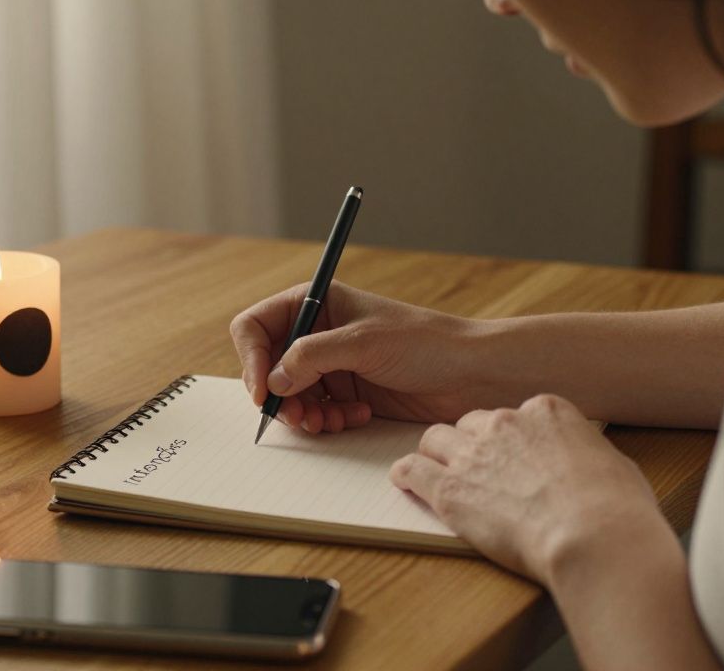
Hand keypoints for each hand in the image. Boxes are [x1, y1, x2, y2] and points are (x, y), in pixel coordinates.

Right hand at [230, 281, 493, 431]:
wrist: (472, 374)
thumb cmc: (427, 343)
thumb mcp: (363, 342)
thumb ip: (311, 356)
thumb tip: (274, 380)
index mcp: (317, 302)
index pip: (257, 325)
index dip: (251, 358)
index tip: (262, 391)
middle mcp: (319, 332)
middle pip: (268, 366)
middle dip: (279, 395)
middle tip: (297, 417)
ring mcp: (333, 364)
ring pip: (290, 395)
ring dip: (303, 413)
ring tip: (328, 421)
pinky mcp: (348, 392)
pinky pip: (317, 411)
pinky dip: (328, 420)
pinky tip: (356, 417)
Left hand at [389, 394, 663, 582]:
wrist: (594, 536)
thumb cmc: (616, 509)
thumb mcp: (612, 465)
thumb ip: (584, 456)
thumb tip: (585, 466)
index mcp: (546, 411)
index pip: (514, 414)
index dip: (511, 438)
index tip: (512, 455)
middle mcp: (505, 422)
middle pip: (472, 423)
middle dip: (473, 444)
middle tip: (478, 470)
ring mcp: (473, 453)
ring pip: (436, 439)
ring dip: (437, 455)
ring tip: (437, 472)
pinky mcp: (450, 488)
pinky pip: (412, 470)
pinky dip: (407, 474)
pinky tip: (406, 480)